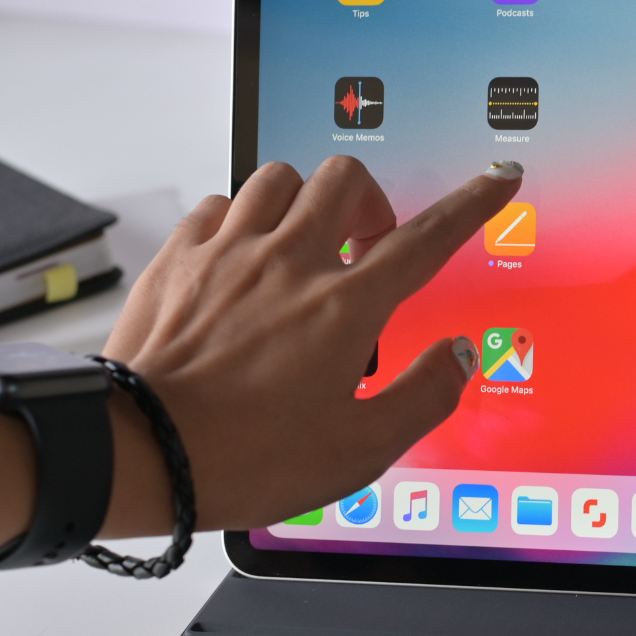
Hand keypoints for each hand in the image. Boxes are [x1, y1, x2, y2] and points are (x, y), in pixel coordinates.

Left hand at [98, 156, 520, 536]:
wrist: (141, 453)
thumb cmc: (243, 458)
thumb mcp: (356, 450)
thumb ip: (421, 396)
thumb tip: (459, 356)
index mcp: (344, 309)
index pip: (426, 239)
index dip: (470, 205)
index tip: (494, 181)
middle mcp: (290, 264)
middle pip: (347, 181)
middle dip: (370, 200)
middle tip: (366, 242)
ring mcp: (230, 253)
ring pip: (281, 177)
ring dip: (303, 199)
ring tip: (302, 242)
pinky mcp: (179, 257)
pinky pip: (219, 203)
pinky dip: (240, 217)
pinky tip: (241, 253)